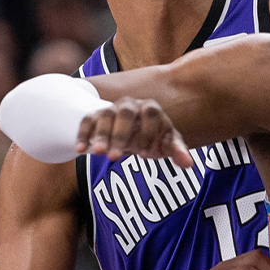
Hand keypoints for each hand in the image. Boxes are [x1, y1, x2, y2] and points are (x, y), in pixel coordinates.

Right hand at [76, 97, 193, 166]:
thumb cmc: (153, 137)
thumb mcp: (166, 144)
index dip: (148, 133)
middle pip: (126, 112)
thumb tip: (188, 164)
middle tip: (114, 157)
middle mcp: (131, 105)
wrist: (132, 129)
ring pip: (105, 116)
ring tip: (97, 154)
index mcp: (151, 108)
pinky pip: (87, 121)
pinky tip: (80, 150)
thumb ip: (178, 151)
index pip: (151, 113)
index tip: (144, 156)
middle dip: (120, 134)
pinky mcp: (95, 117)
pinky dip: (83, 134)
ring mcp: (112, 109)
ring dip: (100, 135)